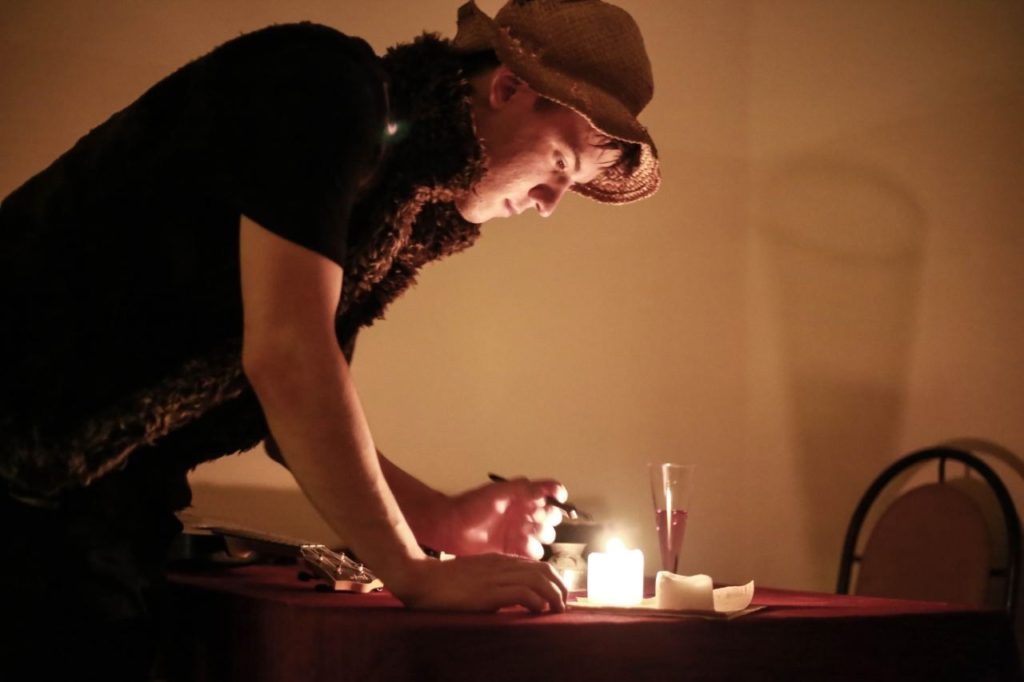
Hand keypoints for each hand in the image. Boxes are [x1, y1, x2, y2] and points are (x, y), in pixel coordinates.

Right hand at [393, 553, 567, 612]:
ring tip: (557, 610)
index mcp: (500, 560)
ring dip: (553, 596)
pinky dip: (536, 602)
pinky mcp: (488, 592)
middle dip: (560, 587)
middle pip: (544, 570)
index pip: (537, 565)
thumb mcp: (475, 575)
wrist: (421, 579)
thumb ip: (493, 580)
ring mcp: (496, 577)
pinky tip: (538, 611)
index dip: (553, 580)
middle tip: (563, 605)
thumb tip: (511, 597)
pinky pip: (522, 593)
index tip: (559, 596)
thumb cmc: (444, 582)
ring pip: (539, 580)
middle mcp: (502, 565)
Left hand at [442, 477, 566, 558]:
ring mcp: (519, 533)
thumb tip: (548, 489)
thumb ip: (523, 488)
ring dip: (539, 537)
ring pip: (544, 537)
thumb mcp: (498, 492)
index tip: (558, 498)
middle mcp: (524, 515)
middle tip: (534, 520)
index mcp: (522, 497)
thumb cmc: (471, 505)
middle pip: (550, 518)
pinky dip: (532, 552)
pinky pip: (532, 554)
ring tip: (523, 536)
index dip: (557, 495)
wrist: (451, 527)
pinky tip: (521, 549)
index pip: (549, 494)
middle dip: (547, 520)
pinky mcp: (513, 550)